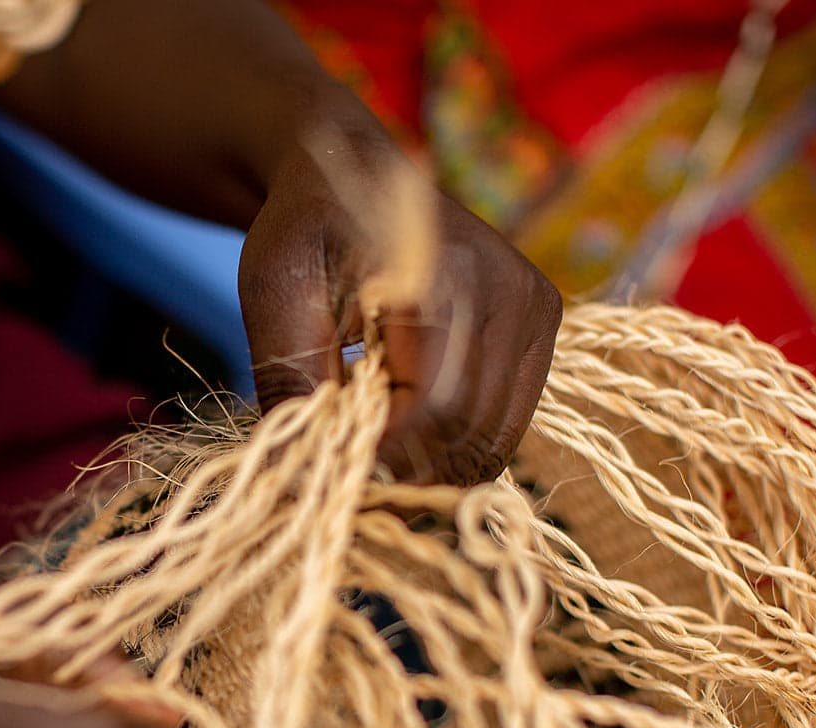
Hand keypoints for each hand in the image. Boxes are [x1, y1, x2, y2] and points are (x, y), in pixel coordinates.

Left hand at [239, 124, 560, 485]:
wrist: (352, 173)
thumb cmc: (304, 231)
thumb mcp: (273, 292)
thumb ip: (288, 376)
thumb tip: (301, 468)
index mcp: (444, 271)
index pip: (433, 406)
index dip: (382, 451)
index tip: (332, 455)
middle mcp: (508, 287)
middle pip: (470, 432)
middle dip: (405, 467)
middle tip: (348, 467)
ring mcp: (535, 306)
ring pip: (495, 440)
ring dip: (432, 464)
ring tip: (375, 446)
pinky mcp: (542, 324)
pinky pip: (508, 423)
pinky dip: (458, 445)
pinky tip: (410, 426)